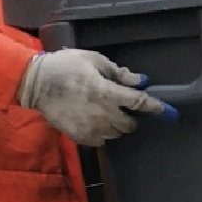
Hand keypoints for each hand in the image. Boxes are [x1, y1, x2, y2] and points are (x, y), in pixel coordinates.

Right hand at [17, 48, 170, 145]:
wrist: (34, 83)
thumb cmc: (64, 66)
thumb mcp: (93, 60)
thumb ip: (118, 73)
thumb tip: (139, 81)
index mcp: (107, 93)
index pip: (139, 102)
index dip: (155, 107)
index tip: (166, 111)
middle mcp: (102, 113)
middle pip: (130, 124)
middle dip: (131, 117)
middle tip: (123, 108)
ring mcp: (91, 127)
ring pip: (116, 134)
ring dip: (117, 126)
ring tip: (106, 114)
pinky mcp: (80, 136)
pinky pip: (101, 141)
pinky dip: (102, 134)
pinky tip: (94, 122)